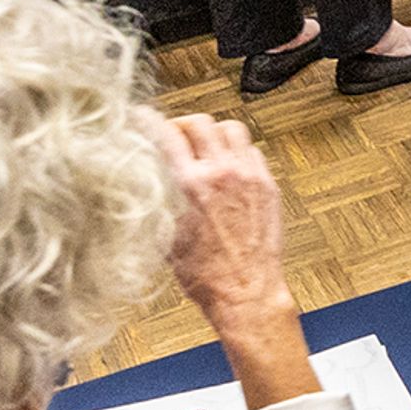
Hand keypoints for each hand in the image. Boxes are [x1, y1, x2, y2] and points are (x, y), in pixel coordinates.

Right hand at [147, 111, 294, 331]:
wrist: (246, 292)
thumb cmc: (207, 276)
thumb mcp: (166, 239)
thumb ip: (157, 205)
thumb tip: (142, 188)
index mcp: (192, 185)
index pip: (168, 134)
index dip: (150, 120)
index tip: (143, 117)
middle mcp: (223, 174)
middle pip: (201, 122)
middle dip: (183, 123)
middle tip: (175, 133)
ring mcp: (250, 177)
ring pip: (232, 129)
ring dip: (214, 132)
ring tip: (205, 145)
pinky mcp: (268, 185)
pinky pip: (253, 151)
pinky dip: (239, 151)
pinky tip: (229, 165)